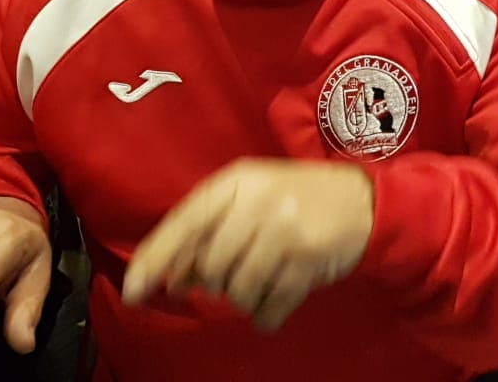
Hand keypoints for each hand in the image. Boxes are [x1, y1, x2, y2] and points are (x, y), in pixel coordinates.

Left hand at [123, 159, 373, 330]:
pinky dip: (267, 315)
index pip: (183, 223)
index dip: (154, 260)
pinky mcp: (307, 259)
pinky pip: (269, 306)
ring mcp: (284, 230)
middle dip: (218, 282)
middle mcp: (257, 202)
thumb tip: (170, 277)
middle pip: (210, 267)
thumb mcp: (251, 199)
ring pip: (237, 291)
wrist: (364, 200)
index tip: (133, 293)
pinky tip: (276, 302)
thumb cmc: (297, 199)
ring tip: (264, 281)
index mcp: (236, 182)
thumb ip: (210, 230)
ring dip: (245, 298)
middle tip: (241, 270)